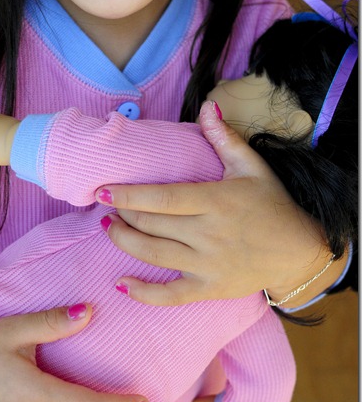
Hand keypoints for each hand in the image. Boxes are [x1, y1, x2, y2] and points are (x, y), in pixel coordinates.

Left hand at [95, 101, 330, 305]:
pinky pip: (171, 297)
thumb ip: (224, 137)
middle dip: (122, 216)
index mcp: (216, 201)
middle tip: (104, 206)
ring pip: (155, 256)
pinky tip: (121, 284)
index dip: (128, 196)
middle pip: (152, 226)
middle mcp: (210, 235)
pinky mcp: (211, 290)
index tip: (101, 192)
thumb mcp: (252, 165)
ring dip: (124, 243)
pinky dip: (144, 293)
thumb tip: (207, 105)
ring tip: (110, 228)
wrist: (301, 251)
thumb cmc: (272, 203)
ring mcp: (209, 266)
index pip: (162, 198)